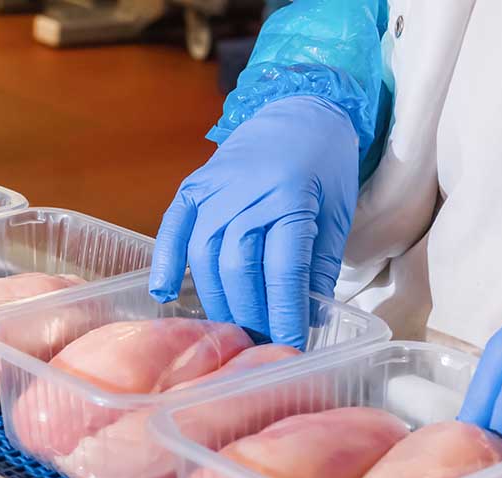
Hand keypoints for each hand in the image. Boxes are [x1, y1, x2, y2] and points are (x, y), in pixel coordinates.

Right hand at [148, 95, 359, 347]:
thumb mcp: (336, 214)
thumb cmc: (325, 165)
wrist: (299, 108)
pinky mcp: (194, 186)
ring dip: (216, 298)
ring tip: (230, 328)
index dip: (284, 312)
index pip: (283, 268)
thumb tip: (308, 318)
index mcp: (290, 197)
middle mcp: (247, 192)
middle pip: (238, 266)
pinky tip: (165, 293)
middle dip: (249, 313)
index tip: (291, 344)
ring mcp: (215, 188)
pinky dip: (166, 261)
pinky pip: (173, 228)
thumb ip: (318, 266)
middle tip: (260, 343)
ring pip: (204, 255)